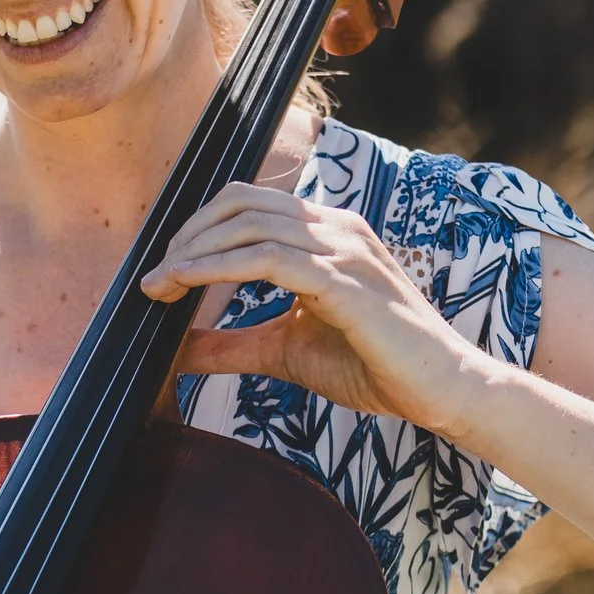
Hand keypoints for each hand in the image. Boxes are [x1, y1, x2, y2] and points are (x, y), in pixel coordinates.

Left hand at [142, 185, 484, 436]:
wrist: (439, 389)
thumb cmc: (374, 367)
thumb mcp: (284, 352)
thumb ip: (232, 346)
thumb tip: (176, 351)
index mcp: (326, 235)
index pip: (248, 207)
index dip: (198, 231)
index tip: (163, 272)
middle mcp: (334, 228)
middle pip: (241, 204)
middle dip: (188, 236)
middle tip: (153, 278)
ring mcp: (342, 248)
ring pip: (249, 225)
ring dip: (194, 252)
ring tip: (160, 284)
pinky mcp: (343, 278)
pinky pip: (266, 258)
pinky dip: (216, 268)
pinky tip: (184, 286)